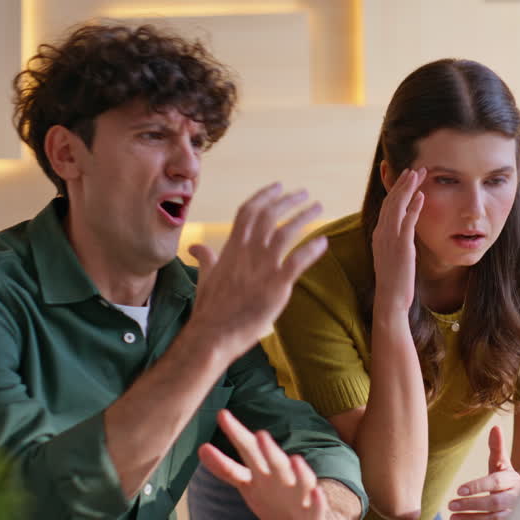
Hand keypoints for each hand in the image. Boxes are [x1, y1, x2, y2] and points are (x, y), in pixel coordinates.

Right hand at [187, 183, 325, 360]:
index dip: (264, 195)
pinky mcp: (277, 284)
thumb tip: (195, 247)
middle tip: (305, 193)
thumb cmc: (209, 308)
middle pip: (270, 215)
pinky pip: (299, 261)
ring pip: (286, 231)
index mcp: (232, 247)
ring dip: (304, 216)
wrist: (213, 334)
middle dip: (289, 200)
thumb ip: (206, 258)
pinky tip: (324, 242)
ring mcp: (263, 266)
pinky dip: (312, 249)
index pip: (249, 211)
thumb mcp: (205, 277)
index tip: (279, 186)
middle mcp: (248, 251)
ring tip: (318, 208)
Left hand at [198, 409, 351, 519]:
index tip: (222, 414)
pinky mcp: (315, 516)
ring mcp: (301, 496)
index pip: (247, 451)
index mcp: (263, 473)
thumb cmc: (277, 501)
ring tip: (295, 460)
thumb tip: (201, 448)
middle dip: (268, 450)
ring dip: (298, 472)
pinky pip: (318, 508)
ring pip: (300, 482)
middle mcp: (282, 480)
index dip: (235, 435)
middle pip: (274, 462)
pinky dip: (318, 501)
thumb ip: (227, 469)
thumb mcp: (249, 485)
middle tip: (259, 435)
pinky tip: (317, 492)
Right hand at [372, 168, 424, 314]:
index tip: (406, 177)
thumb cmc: (394, 279)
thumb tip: (406, 226)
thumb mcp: (393, 254)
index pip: (387, 205)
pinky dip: (414, 207)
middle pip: (391, 201)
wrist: (390, 298)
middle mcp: (382, 233)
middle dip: (403, 183)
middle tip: (414, 168)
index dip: (396, 189)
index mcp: (379, 234)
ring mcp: (390, 239)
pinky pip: (407, 222)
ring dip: (408, 188)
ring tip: (418, 174)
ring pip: (397, 206)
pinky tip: (422, 196)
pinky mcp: (401, 246)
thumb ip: (397, 238)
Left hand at [447, 425, 519, 519]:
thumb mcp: (501, 464)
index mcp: (513, 480)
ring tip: (453, 517)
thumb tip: (495, 427)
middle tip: (450, 504)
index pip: (495, 482)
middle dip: (471, 505)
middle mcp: (516, 499)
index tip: (458, 490)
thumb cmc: (506, 480)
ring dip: (472, 519)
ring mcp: (514, 516)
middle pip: (495, 504)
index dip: (477, 486)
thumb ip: (497, 448)